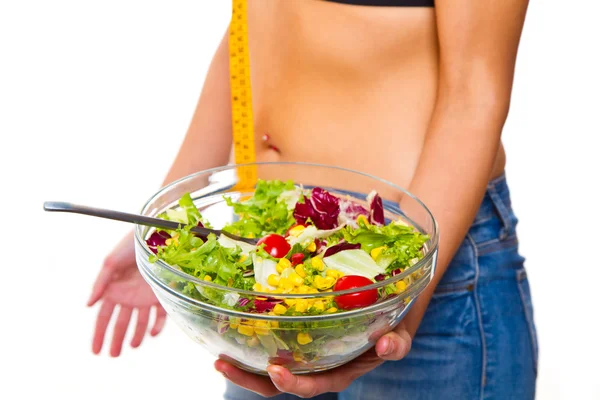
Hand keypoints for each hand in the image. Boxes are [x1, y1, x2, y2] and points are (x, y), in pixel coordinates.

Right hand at [88, 232, 166, 356]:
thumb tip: (88, 305)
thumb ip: (100, 283)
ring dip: (137, 335)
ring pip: (141, 322)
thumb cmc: (130, 246)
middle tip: (113, 356)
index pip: (104, 317)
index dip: (99, 334)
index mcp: (114, 290)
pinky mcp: (162, 293)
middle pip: (121, 323)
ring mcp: (146, 296)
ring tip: (132, 346)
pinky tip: (153, 334)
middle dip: (116, 340)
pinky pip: (161, 314)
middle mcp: (130, 296)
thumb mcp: (111, 263)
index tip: (95, 351)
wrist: (155, 235)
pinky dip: (158, 325)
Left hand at [215, 323, 411, 397]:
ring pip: (269, 364)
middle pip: (280, 381)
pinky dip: (253, 338)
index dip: (293, 383)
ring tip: (218, 354)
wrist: (387, 308)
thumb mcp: (399, 334)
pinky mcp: (298, 333)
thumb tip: (388, 346)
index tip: (274, 370)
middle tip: (222, 364)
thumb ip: (396, 343)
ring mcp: (305, 351)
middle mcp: (317, 365)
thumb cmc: (392, 324)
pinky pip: (273, 340)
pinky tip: (234, 324)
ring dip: (243, 362)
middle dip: (249, 378)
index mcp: (340, 370)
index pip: (312, 385)